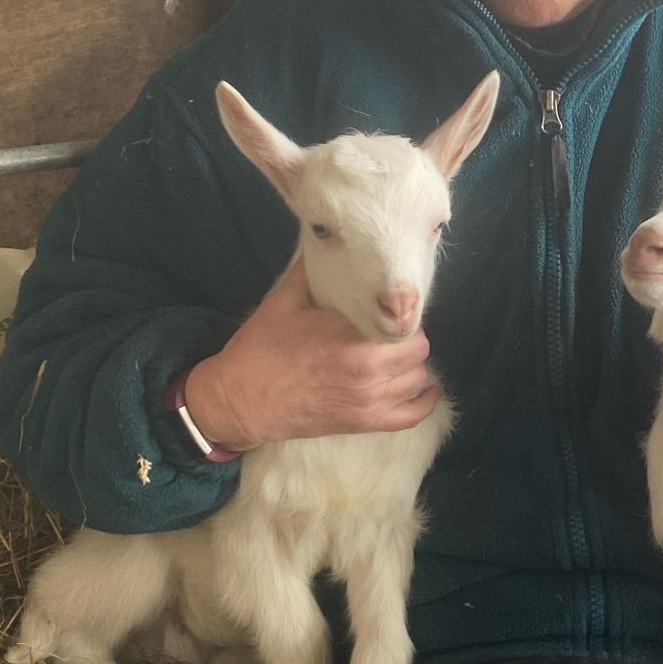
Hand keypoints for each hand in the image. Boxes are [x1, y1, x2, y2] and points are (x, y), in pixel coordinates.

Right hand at [183, 259, 441, 451]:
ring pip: (419, 380)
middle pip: (419, 350)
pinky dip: (423, 402)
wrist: (238, 401)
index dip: (399, 313)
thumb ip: (313, 271)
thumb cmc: (260, 349)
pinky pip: (412, 416)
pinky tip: (424, 389)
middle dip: (408, 339)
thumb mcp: (284, 301)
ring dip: (412, 367)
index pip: (404, 322)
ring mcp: (368, 402)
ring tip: (395, 357)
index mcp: (350, 338)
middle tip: (389, 333)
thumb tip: (329, 239)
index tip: (386, 309)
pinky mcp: (364, 424)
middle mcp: (368, 371)